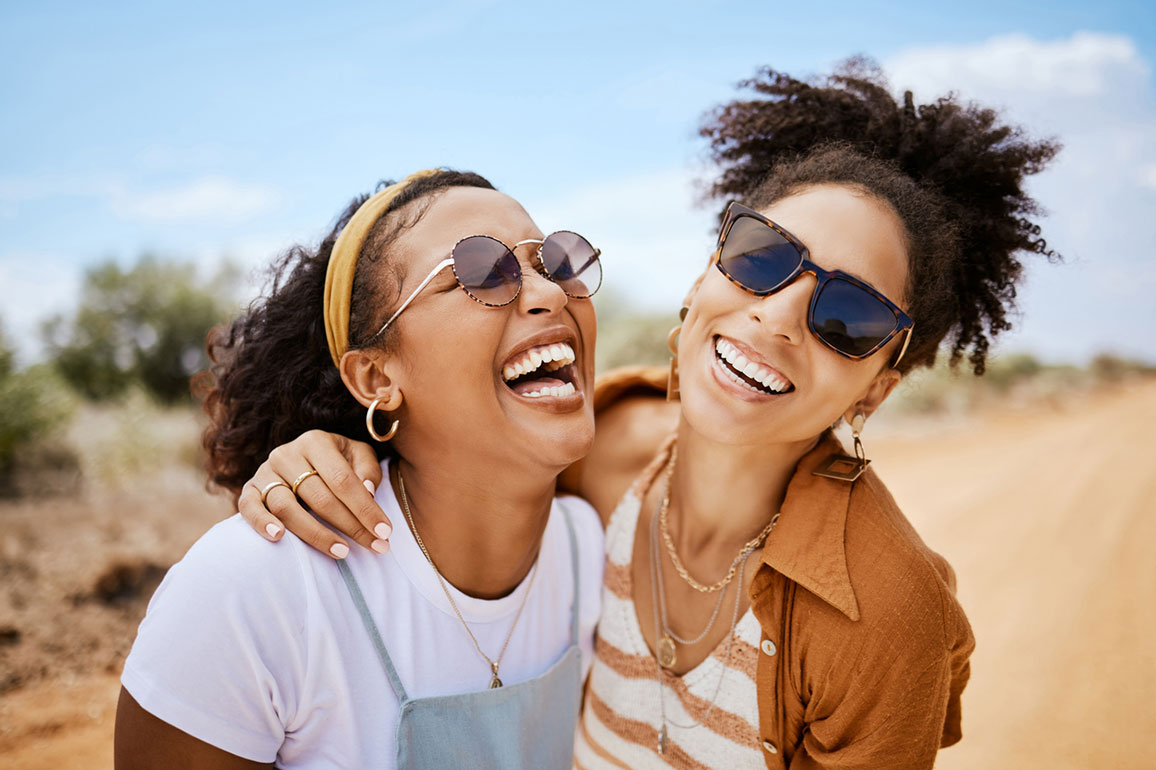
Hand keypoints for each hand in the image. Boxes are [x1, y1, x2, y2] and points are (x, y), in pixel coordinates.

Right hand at [238, 430, 388, 557]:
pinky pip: (249, 507)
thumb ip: (367, 470)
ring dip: (315, 533)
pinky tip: (279, 538)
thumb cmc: (337, 460)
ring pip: (287, 506)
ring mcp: (265, 471)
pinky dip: (262, 523)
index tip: (385, 532)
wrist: (302, 457)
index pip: (343, 479)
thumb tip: (368, 491)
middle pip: (319, 497)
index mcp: (316, 441)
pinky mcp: (249, 489)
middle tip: (375, 546)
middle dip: (350, 526)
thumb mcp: (359, 456)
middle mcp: (287, 454)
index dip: (365, 508)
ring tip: (342, 552)